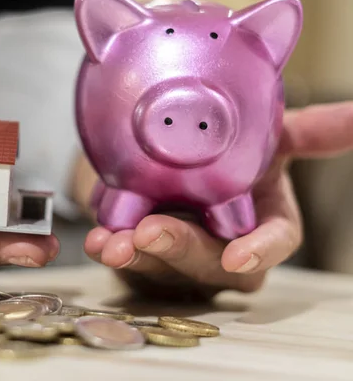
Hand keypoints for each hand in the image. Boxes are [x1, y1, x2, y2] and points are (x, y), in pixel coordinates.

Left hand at [76, 102, 352, 300]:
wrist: (165, 155)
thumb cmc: (222, 150)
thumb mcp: (263, 135)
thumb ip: (308, 133)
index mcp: (262, 216)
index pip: (275, 242)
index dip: (260, 251)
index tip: (238, 256)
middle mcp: (225, 244)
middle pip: (213, 264)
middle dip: (182, 250)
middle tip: (150, 231)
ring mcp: (183, 258)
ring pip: (165, 270)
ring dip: (138, 257)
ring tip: (111, 241)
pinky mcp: (145, 261)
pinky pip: (128, 264)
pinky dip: (110, 250)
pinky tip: (95, 241)